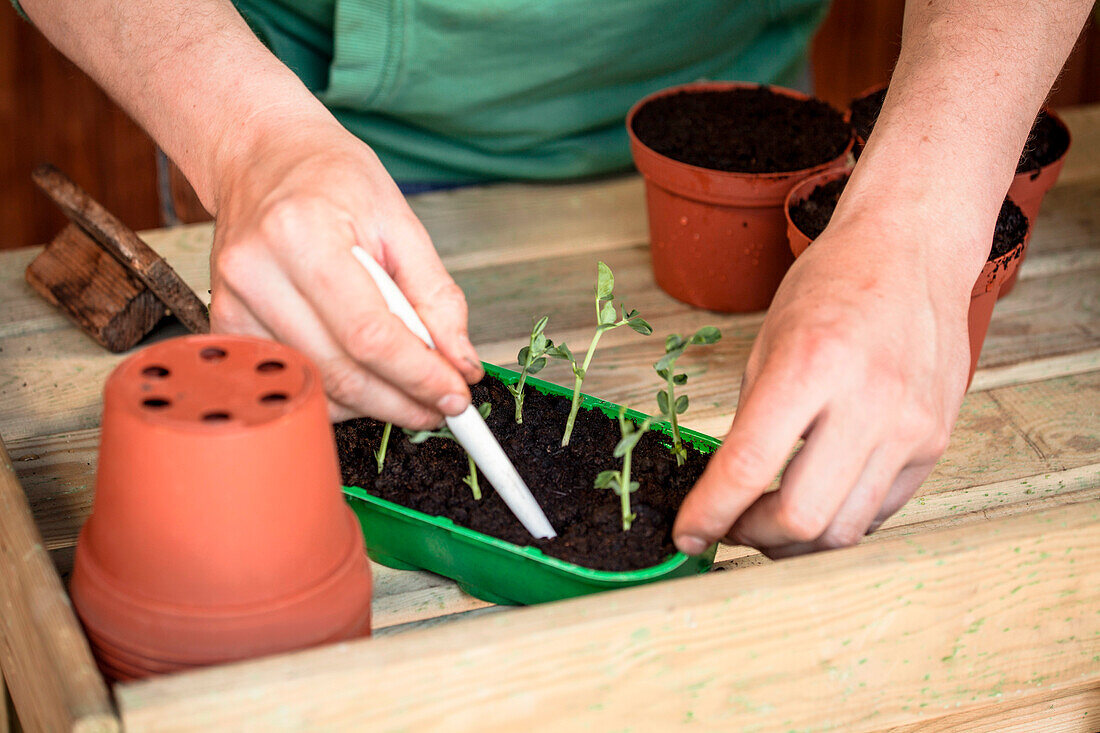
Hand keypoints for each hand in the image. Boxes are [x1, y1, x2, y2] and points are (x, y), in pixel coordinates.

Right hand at [209, 116, 482, 426]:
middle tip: (443, 407)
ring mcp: (232, 302)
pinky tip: (364, 377)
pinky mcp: (224, 324)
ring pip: (317, 387)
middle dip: (403, 401)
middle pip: (341, 372)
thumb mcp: (400, 221)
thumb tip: (462, 363)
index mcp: (303, 234)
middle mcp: (256, 272)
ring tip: (408, 387)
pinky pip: (293, 381)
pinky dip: (337, 394)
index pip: (370, 334)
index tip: (456, 395)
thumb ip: (436, 295)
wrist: (261, 155)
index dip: (419, 376)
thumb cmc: (331, 178)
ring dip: (374, 402)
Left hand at [673, 212, 978, 557]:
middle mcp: (869, 401)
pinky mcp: (936, 442)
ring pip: (845, 531)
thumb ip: (751, 420)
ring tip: (768, 524)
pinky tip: (815, 503)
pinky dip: (837, 521)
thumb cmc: (832, 286)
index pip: (748, 467)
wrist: (913, 251)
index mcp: (810, 365)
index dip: (709, 514)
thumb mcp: (768, 341)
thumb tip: (725, 490)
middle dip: (752, 538)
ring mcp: (910, 427)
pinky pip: (879, 512)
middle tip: (730, 528)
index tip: (688, 534)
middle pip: (803, 518)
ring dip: (795, 543)